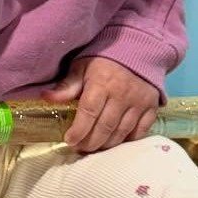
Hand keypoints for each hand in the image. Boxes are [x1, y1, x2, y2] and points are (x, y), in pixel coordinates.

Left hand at [44, 56, 159, 152]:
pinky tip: (115, 142)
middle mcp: (122, 94)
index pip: (89, 112)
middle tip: (79, 148)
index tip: (69, 140)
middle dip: (90, 142)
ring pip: (122, 132)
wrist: (138, 49)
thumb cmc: (104, 59)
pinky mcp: (151, 107)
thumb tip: (46, 98)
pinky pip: (140, 131)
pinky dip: (127, 140)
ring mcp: (139, 102)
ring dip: (106, 144)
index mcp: (102, 83)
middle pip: (105, 126)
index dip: (79, 130)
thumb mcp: (82, 66)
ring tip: (94, 148)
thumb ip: (67, 85)